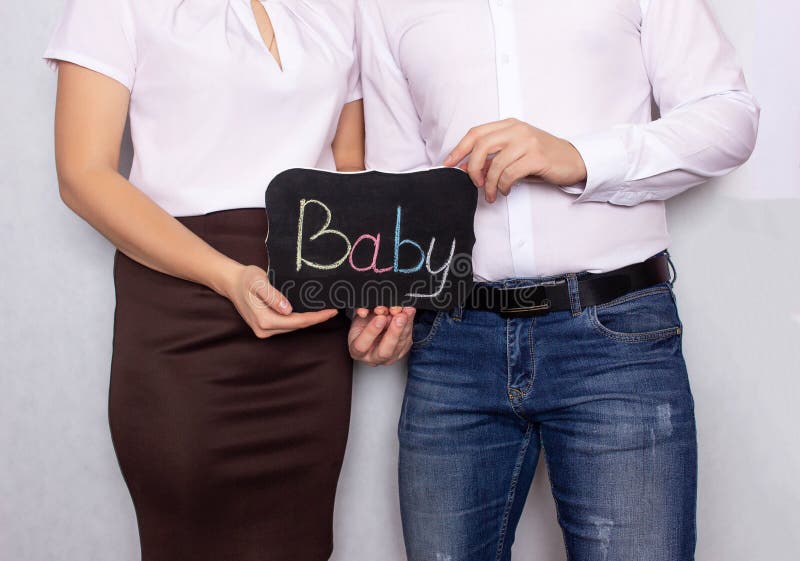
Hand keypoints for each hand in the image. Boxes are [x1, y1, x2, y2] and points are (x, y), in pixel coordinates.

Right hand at [221, 264, 337, 337]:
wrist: (232, 282)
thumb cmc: (246, 279)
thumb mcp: (259, 282)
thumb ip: (273, 296)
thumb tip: (288, 310)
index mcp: (264, 320)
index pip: (297, 321)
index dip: (316, 318)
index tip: (331, 311)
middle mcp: (264, 330)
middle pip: (297, 326)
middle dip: (316, 319)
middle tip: (334, 310)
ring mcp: (264, 330)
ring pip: (292, 327)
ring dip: (308, 320)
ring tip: (325, 310)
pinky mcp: (265, 327)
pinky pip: (287, 325)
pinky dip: (299, 319)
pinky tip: (310, 312)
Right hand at [349, 307, 415, 365]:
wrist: (372, 328)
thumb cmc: (363, 324)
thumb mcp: (359, 316)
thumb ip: (363, 313)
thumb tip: (364, 311)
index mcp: (357, 350)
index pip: (362, 346)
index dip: (371, 331)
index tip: (380, 317)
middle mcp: (372, 357)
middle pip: (384, 352)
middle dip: (393, 332)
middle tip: (399, 316)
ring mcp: (388, 358)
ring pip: (399, 346)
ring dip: (405, 326)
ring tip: (406, 312)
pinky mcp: (401, 353)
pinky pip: (407, 341)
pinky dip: (409, 325)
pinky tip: (409, 315)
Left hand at [444, 118, 586, 202]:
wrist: (573, 160)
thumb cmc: (542, 157)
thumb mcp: (515, 152)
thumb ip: (493, 157)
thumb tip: (467, 168)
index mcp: (509, 125)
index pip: (476, 133)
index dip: (458, 149)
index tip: (447, 164)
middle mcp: (517, 129)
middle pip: (481, 145)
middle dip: (472, 167)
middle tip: (475, 183)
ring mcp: (527, 141)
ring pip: (495, 163)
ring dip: (490, 184)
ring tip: (492, 194)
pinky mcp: (537, 157)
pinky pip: (510, 173)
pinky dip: (503, 186)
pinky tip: (505, 190)